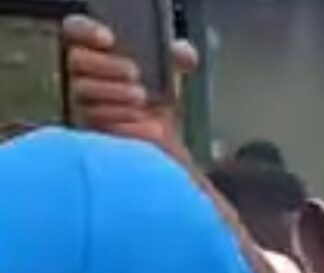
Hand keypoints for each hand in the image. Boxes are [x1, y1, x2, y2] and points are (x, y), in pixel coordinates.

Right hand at [63, 15, 198, 160]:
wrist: (158, 130)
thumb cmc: (156, 90)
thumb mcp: (170, 71)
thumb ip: (177, 57)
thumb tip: (186, 54)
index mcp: (95, 48)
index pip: (75, 29)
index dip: (86, 30)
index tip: (109, 39)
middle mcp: (80, 72)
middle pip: (77, 61)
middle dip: (106, 65)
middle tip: (134, 73)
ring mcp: (79, 99)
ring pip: (83, 92)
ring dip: (113, 92)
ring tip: (141, 97)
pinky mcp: (87, 127)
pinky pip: (94, 122)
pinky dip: (119, 119)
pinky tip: (140, 118)